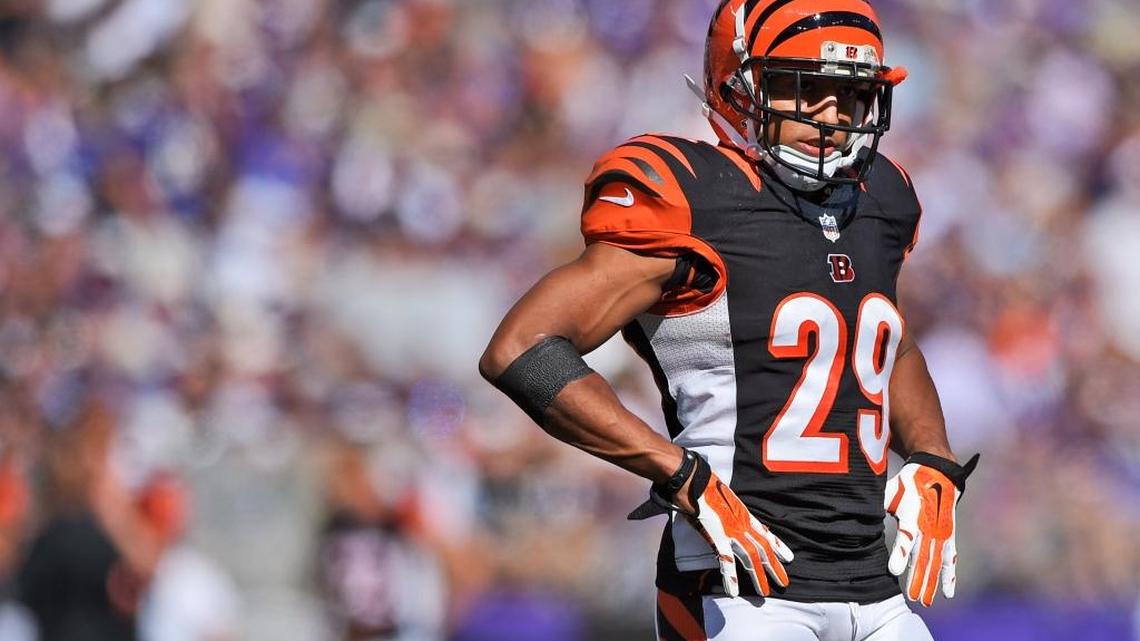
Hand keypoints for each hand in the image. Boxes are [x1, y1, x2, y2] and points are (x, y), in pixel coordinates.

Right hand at [685, 459, 793, 597]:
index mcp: (744, 515)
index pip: (765, 534)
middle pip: (763, 549)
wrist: (695, 480)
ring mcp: (732, 531)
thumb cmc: (705, 486)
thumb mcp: (724, 498)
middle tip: (783, 582)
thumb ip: (729, 512)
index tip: (788, 557)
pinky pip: (726, 561)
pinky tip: (733, 591)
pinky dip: (730, 577)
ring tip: (765, 592)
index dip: (778, 546)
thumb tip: (728, 519)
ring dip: (758, 576)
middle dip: (774, 567)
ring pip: (751, 557)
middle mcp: (742, 524)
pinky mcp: (718, 537)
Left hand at [883, 452, 977, 606]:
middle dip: (917, 578)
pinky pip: (950, 559)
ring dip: (931, 582)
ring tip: (925, 601)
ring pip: (936, 562)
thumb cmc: (907, 485)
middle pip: (923, 556)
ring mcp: (941, 533)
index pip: (906, 538)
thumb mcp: (889, 492)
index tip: (893, 571)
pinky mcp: (949, 537)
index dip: (900, 554)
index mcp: (912, 515)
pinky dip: (949, 576)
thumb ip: (878, 506)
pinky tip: (947, 593)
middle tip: (912, 597)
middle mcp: (929, 527)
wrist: (937, 474)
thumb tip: (854, 512)